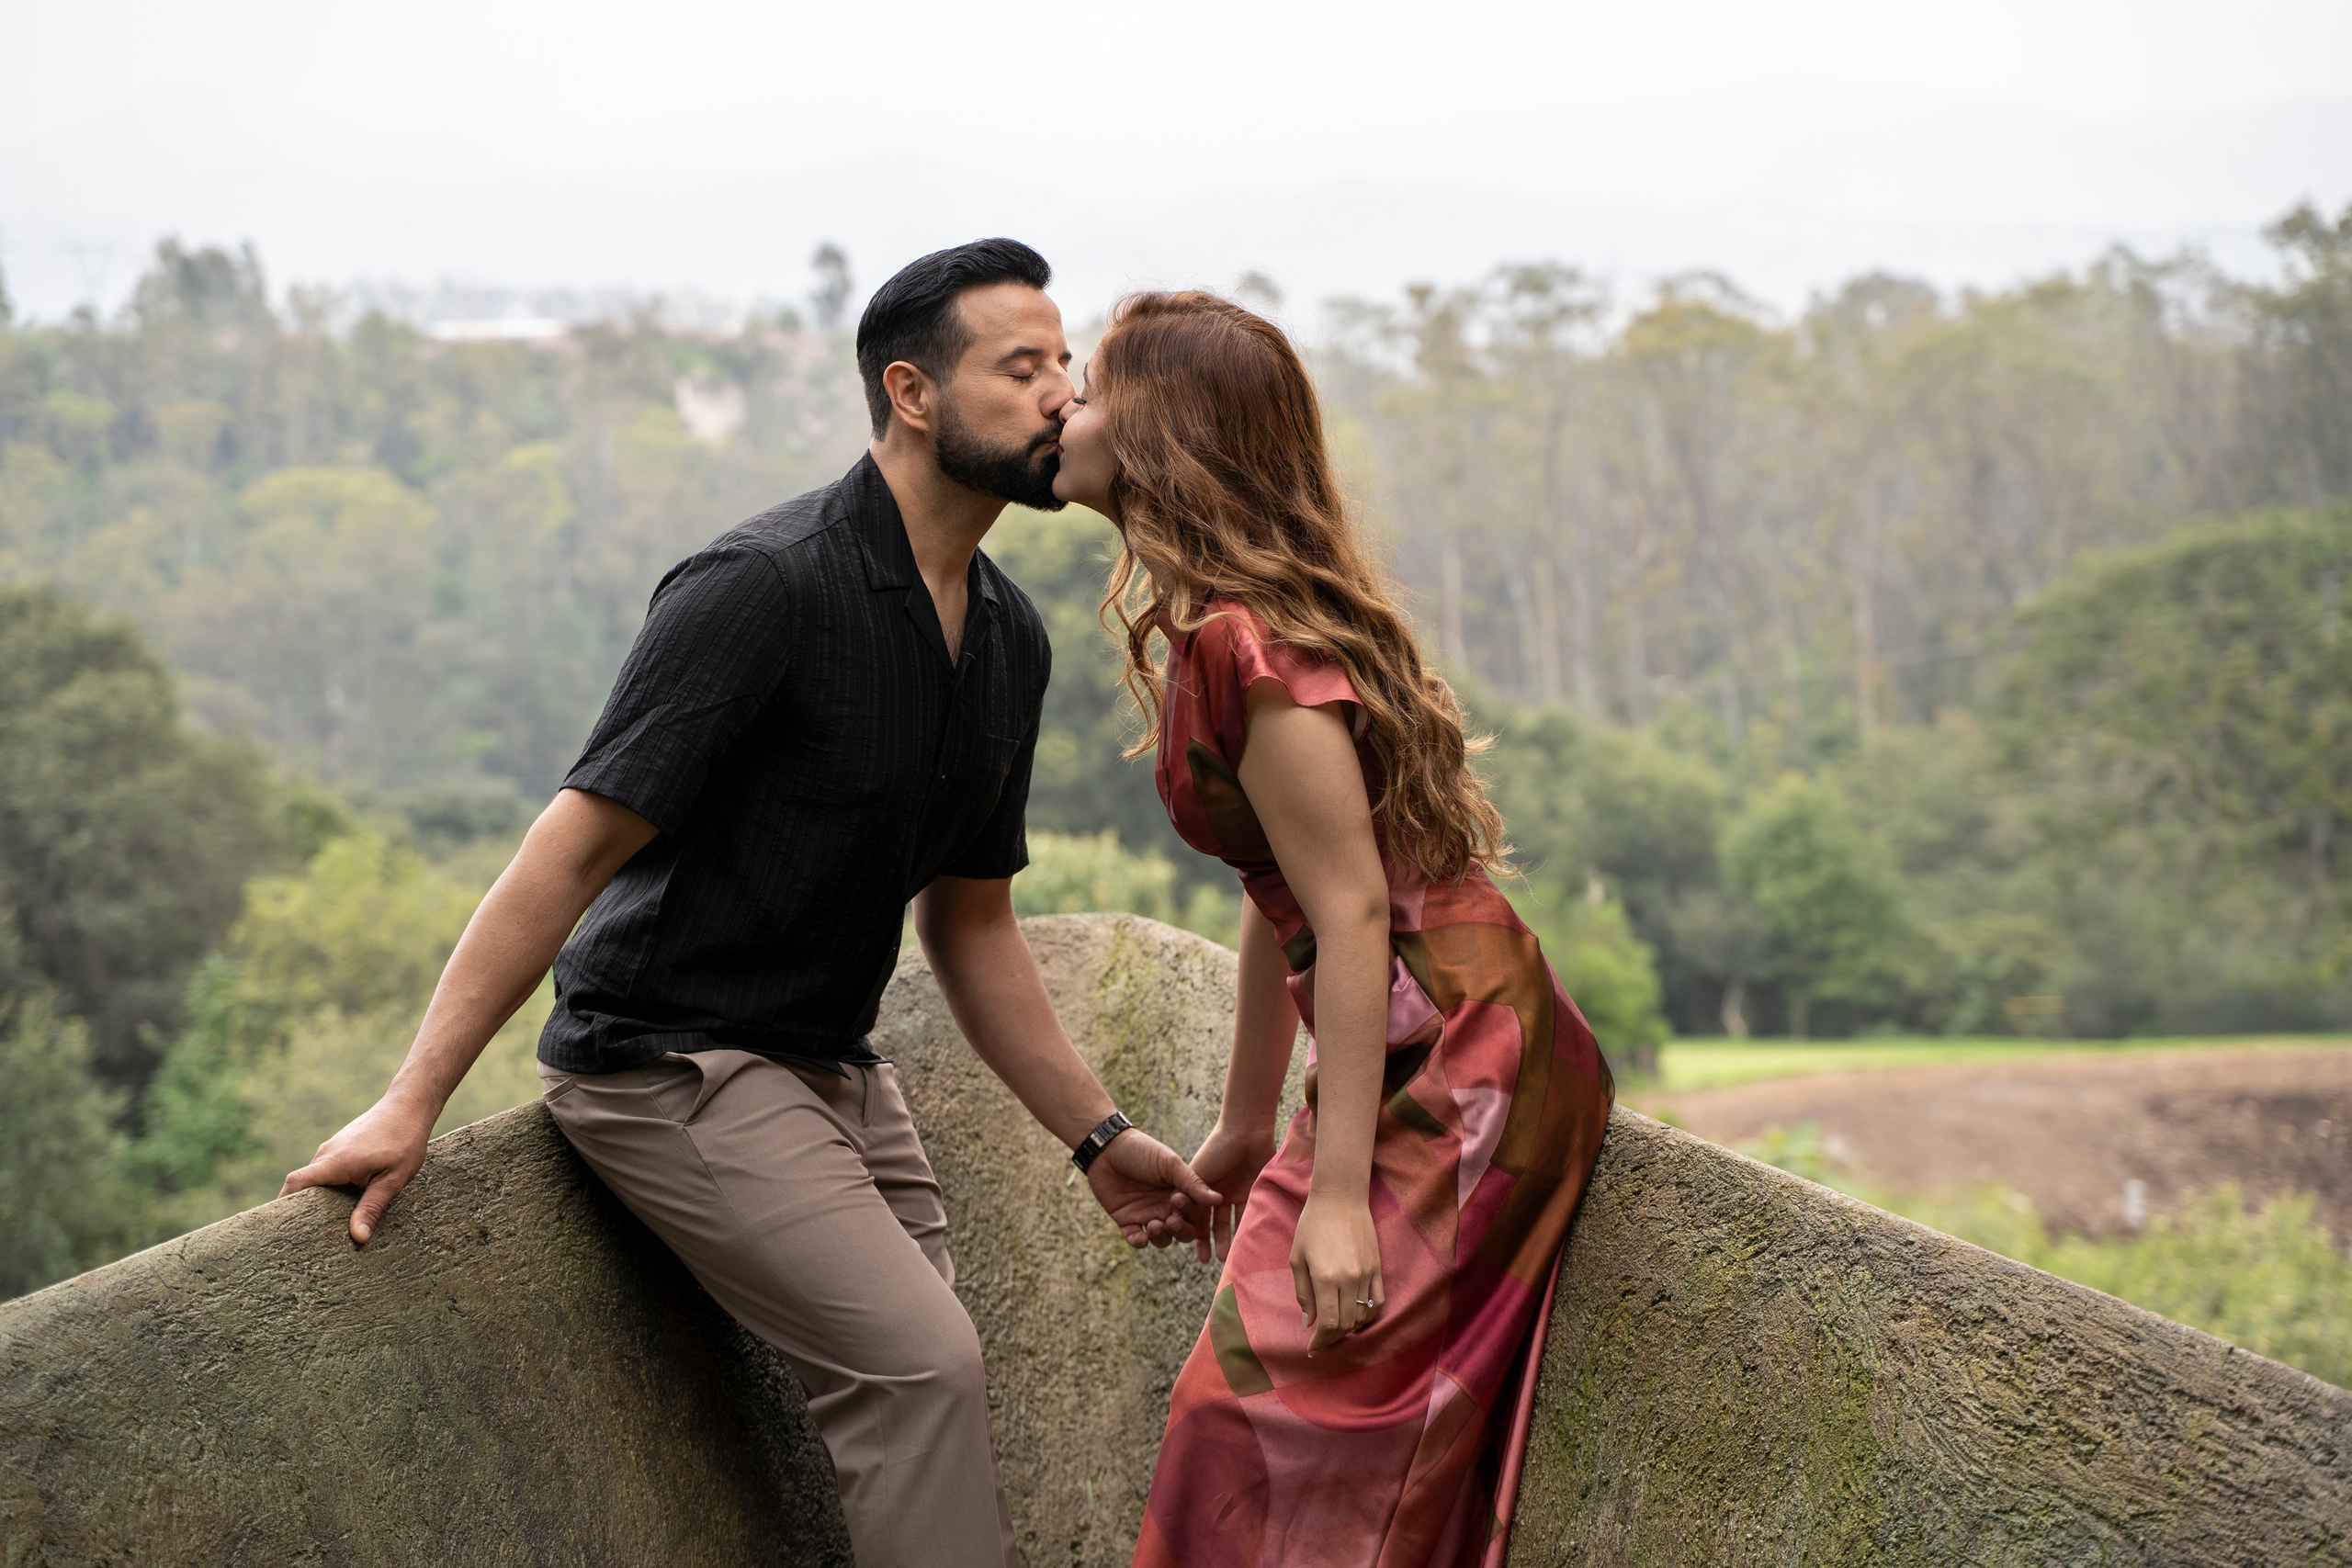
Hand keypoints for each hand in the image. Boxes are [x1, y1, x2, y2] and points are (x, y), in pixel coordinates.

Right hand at [279, 1092, 435, 1243]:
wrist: (409, 1105)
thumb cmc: (404, 1139)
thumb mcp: (393, 1179)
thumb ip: (372, 1208)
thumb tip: (358, 1237)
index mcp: (335, 1162)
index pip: (295, 1183)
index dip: (283, 1205)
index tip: (281, 1227)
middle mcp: (327, 1154)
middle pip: (303, 1185)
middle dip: (303, 1209)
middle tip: (310, 1237)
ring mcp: (332, 1148)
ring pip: (318, 1179)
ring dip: (321, 1198)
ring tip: (329, 1225)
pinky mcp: (341, 1147)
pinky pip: (328, 1171)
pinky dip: (331, 1186)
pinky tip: (345, 1201)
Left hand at [1086, 1128, 1219, 1248]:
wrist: (1107, 1148)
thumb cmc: (1142, 1151)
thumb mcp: (1169, 1163)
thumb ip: (1192, 1183)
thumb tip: (1218, 1199)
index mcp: (1180, 1192)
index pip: (1195, 1213)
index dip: (1191, 1213)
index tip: (1178, 1200)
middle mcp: (1165, 1206)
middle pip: (1182, 1231)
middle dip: (1180, 1231)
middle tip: (1170, 1221)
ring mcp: (1146, 1215)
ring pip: (1161, 1238)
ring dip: (1161, 1237)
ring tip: (1154, 1225)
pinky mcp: (1127, 1221)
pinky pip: (1137, 1239)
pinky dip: (1140, 1242)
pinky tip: (1141, 1237)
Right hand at [1187, 1120, 1277, 1265]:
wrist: (1246, 1132)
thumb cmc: (1217, 1149)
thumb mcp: (1199, 1175)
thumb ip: (1193, 1199)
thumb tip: (1183, 1227)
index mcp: (1199, 1187)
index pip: (1194, 1216)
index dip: (1194, 1235)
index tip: (1197, 1254)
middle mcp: (1215, 1192)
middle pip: (1212, 1222)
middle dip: (1211, 1241)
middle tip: (1211, 1261)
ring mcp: (1233, 1192)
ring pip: (1230, 1221)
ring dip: (1228, 1238)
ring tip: (1228, 1257)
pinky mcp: (1251, 1191)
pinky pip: (1247, 1212)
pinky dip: (1245, 1227)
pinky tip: (1244, 1242)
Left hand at [1290, 1191, 1382, 1352]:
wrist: (1340, 1198)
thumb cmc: (1312, 1225)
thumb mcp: (1297, 1258)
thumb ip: (1303, 1293)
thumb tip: (1308, 1323)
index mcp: (1326, 1278)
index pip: (1329, 1323)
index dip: (1321, 1341)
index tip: (1312, 1349)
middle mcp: (1349, 1279)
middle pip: (1347, 1324)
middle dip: (1333, 1339)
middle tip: (1321, 1342)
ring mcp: (1367, 1273)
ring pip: (1364, 1316)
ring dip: (1350, 1329)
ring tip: (1336, 1330)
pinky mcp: (1378, 1268)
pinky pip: (1378, 1301)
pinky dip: (1368, 1315)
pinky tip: (1356, 1317)